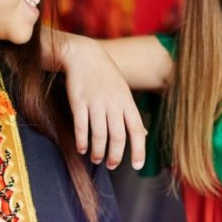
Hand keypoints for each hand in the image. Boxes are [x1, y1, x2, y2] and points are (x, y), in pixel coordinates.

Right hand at [60, 34, 146, 169]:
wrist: (84, 55)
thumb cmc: (106, 75)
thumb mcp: (123, 92)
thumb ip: (131, 114)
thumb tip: (142, 134)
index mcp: (126, 102)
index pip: (136, 130)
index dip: (139, 150)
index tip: (137, 166)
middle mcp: (113, 103)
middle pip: (117, 137)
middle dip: (115, 156)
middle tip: (112, 165)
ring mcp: (95, 102)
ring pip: (99, 135)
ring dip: (98, 151)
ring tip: (96, 159)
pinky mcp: (79, 102)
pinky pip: (81, 126)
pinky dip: (82, 141)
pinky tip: (82, 149)